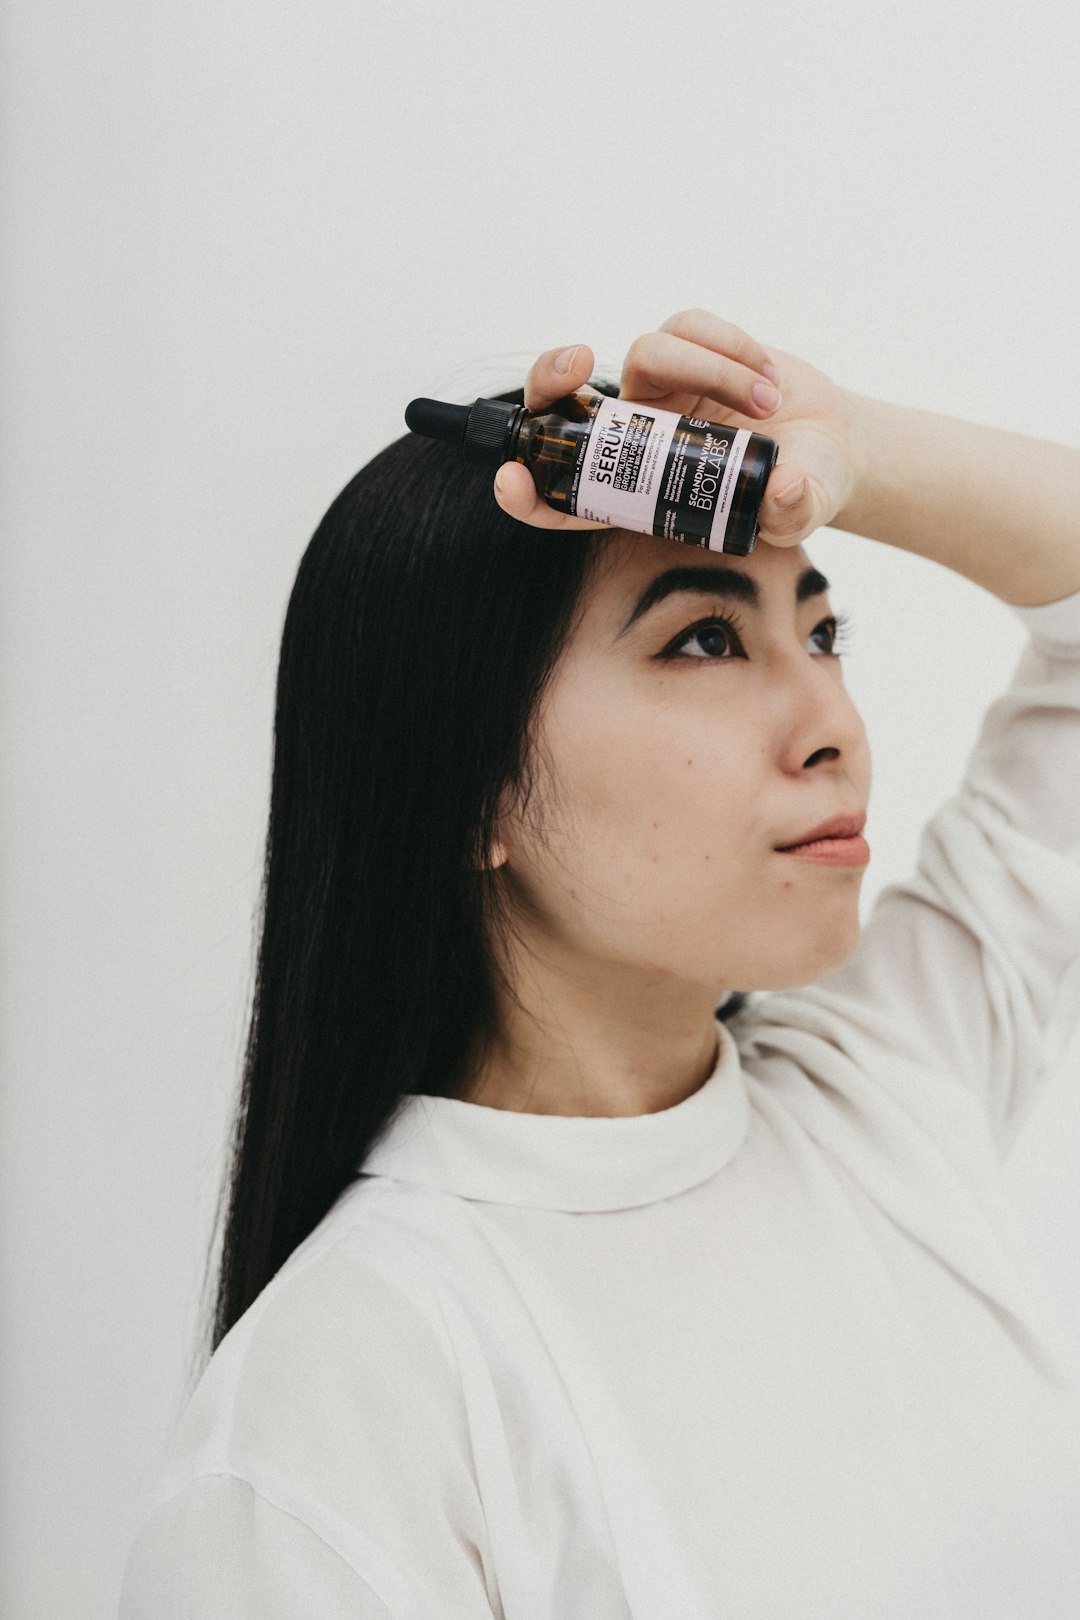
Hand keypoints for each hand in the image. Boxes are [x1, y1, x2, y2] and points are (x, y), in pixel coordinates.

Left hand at [492, 308, 864, 548]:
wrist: (827, 449)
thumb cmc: (795, 490)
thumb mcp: (797, 510)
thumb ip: (790, 510)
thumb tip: (782, 490)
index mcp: (634, 492)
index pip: (561, 497)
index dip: (527, 494)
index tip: (512, 479)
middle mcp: (635, 438)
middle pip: (564, 400)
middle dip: (553, 377)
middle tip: (577, 363)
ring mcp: (659, 389)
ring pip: (647, 354)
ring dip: (709, 370)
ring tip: (766, 404)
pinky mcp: (691, 350)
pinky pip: (688, 327)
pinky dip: (731, 345)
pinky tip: (768, 378)